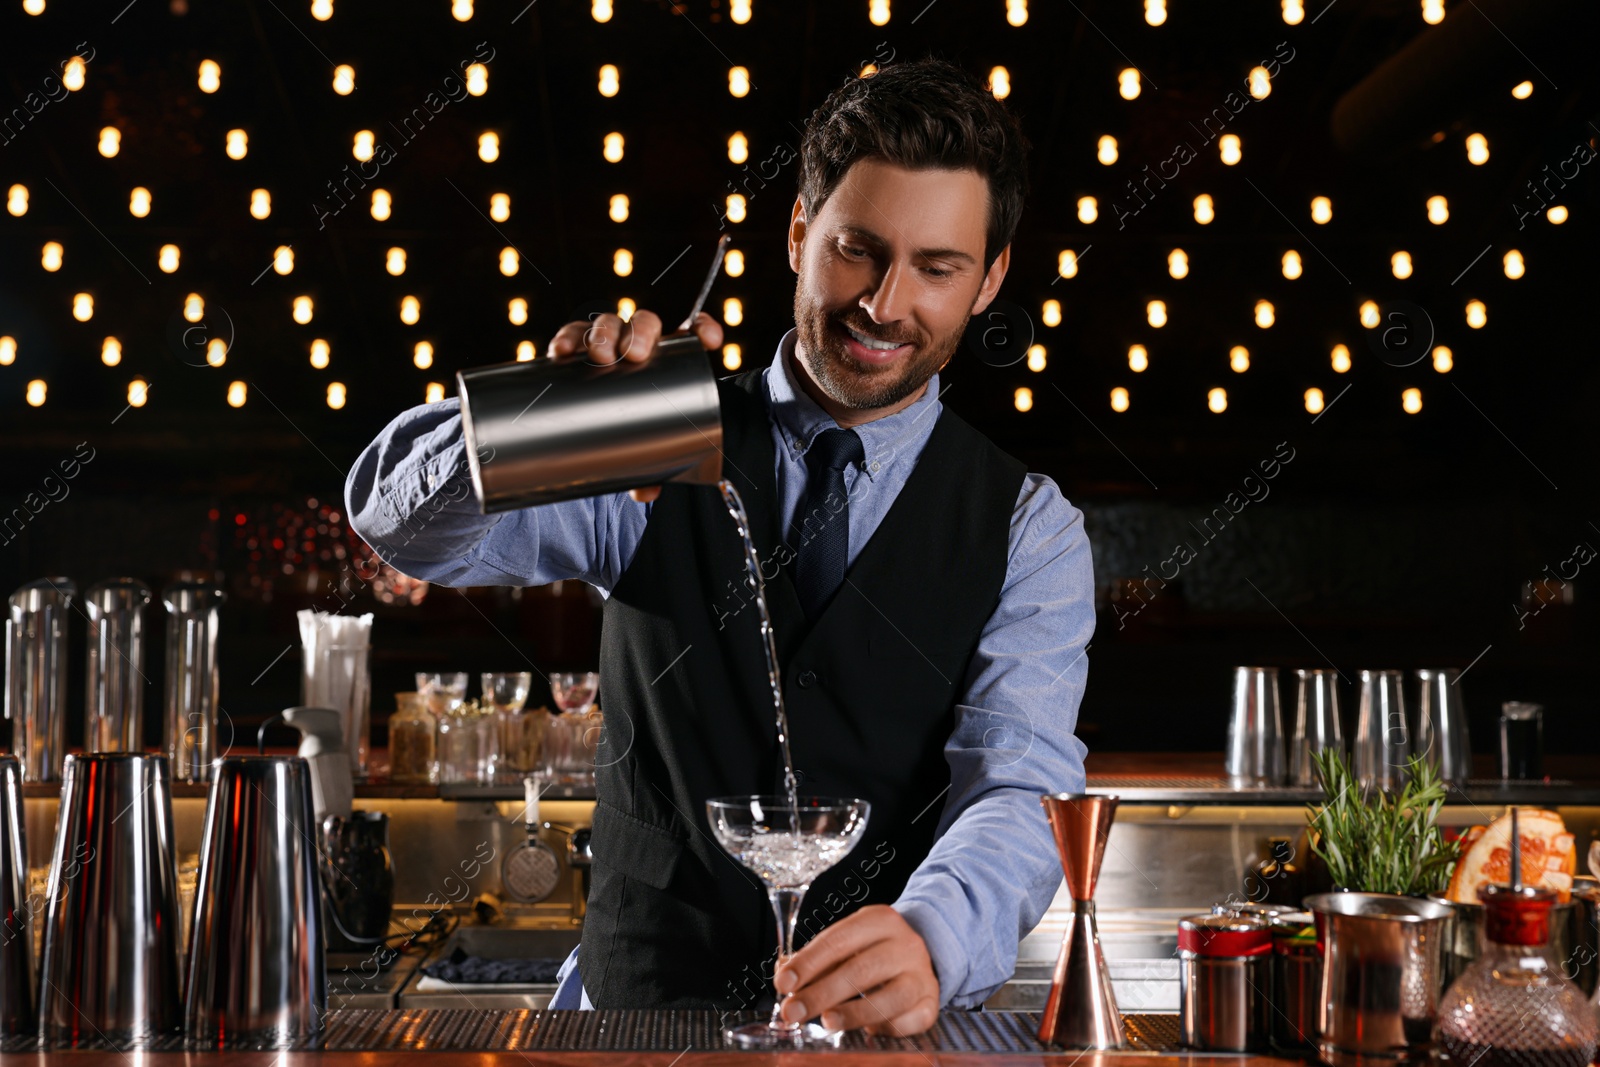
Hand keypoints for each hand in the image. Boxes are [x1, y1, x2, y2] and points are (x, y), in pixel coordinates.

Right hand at [545, 309, 722, 502]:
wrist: (590, 426)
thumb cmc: (631, 432)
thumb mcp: (646, 448)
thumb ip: (652, 468)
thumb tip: (647, 492)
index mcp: (666, 359)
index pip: (689, 332)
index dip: (701, 329)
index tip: (709, 342)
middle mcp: (636, 345)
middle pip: (643, 323)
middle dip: (640, 332)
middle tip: (635, 355)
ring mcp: (605, 343)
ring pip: (606, 324)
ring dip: (603, 333)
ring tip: (598, 355)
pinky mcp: (574, 351)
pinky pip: (570, 336)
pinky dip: (566, 338)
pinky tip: (562, 351)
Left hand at [772, 904, 939, 1037]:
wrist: (921, 954)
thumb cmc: (875, 950)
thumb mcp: (849, 941)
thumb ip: (816, 958)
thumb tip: (784, 974)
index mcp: (879, 920)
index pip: (837, 941)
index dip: (807, 963)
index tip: (783, 983)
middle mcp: (905, 944)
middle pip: (860, 970)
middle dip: (821, 993)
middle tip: (793, 1011)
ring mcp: (921, 974)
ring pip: (888, 998)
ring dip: (852, 1013)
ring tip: (826, 1022)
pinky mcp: (932, 1003)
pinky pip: (908, 1021)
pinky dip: (886, 1029)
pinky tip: (868, 1030)